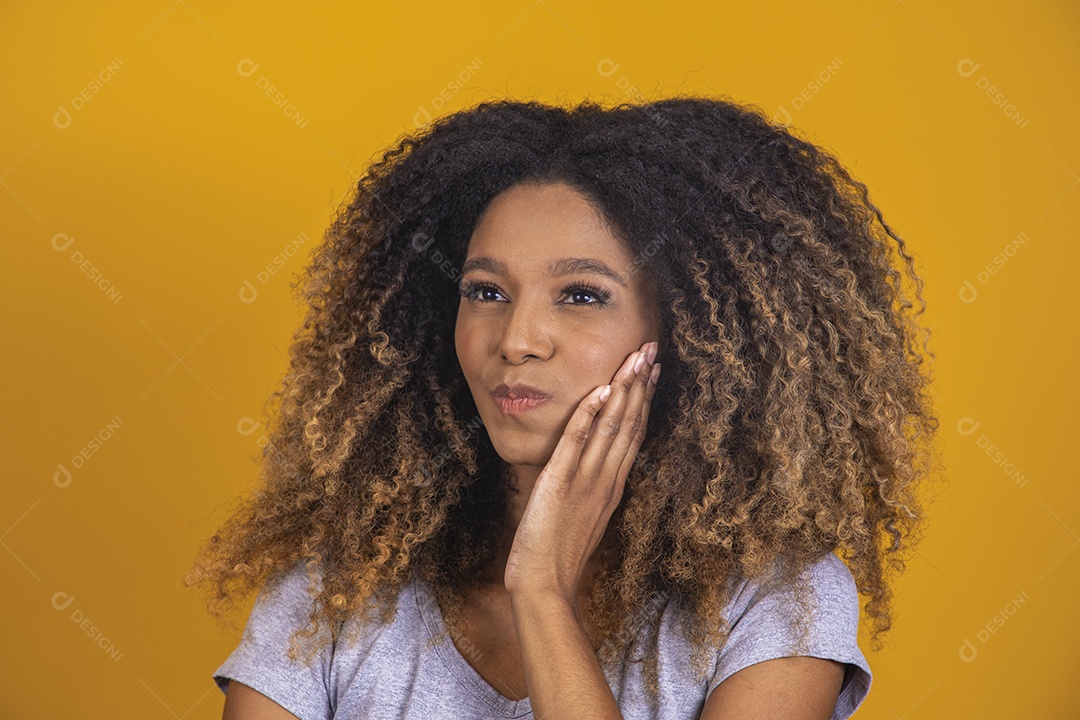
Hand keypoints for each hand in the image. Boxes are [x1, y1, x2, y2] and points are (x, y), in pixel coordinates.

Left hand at [503, 340, 660, 603]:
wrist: (545, 586)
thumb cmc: (557, 557)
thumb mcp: (582, 517)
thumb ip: (591, 490)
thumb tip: (593, 469)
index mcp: (611, 486)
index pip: (633, 433)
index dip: (643, 399)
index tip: (652, 370)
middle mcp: (606, 479)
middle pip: (629, 423)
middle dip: (640, 383)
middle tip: (651, 348)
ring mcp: (586, 480)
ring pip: (612, 427)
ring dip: (624, 389)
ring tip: (635, 357)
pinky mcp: (560, 482)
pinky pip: (577, 442)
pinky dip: (590, 414)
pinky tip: (601, 389)